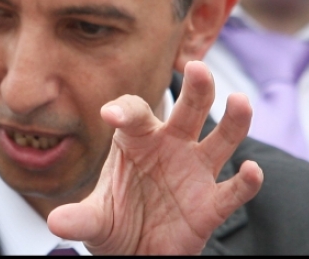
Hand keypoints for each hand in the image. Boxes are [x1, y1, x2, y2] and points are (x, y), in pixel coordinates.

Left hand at [47, 60, 262, 254]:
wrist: (138, 255)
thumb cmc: (116, 224)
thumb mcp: (95, 221)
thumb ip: (81, 218)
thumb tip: (57, 222)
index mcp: (137, 140)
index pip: (135, 113)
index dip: (125, 110)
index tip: (110, 116)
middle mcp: (171, 146)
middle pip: (188, 110)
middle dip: (195, 89)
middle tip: (197, 68)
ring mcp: (195, 171)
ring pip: (221, 138)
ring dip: (233, 120)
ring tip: (240, 101)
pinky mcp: (211, 204)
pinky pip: (233, 189)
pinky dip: (246, 181)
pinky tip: (251, 170)